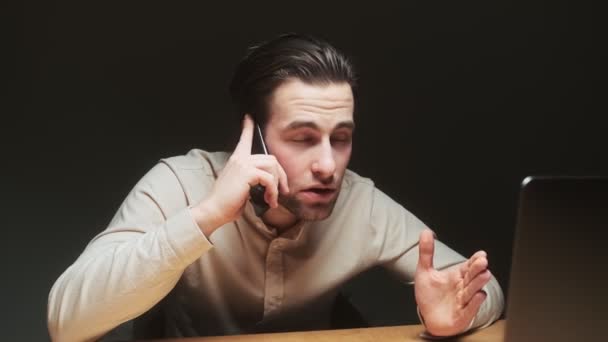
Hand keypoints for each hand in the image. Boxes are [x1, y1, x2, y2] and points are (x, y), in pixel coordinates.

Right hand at [191, 115, 288, 235]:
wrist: (214, 210)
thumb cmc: (227, 204)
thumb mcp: (242, 188)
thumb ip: (253, 180)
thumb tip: (269, 183)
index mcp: (236, 160)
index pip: (244, 139)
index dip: (247, 128)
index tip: (249, 117)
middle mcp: (239, 158)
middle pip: (271, 159)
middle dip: (281, 175)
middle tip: (282, 191)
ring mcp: (243, 164)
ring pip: (272, 167)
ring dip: (277, 185)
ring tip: (273, 199)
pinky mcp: (247, 172)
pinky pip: (269, 178)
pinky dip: (273, 191)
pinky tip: (270, 201)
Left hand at [414, 229, 491, 335]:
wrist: (428, 316)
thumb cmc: (430, 294)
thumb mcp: (425, 271)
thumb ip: (426, 252)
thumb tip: (426, 231)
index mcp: (457, 275)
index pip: (468, 266)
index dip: (475, 260)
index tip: (481, 254)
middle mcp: (463, 287)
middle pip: (472, 277)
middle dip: (478, 269)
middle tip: (483, 262)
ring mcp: (464, 302)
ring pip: (473, 291)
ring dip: (479, 283)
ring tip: (485, 275)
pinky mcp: (462, 315)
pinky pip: (470, 309)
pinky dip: (475, 303)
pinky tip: (479, 295)